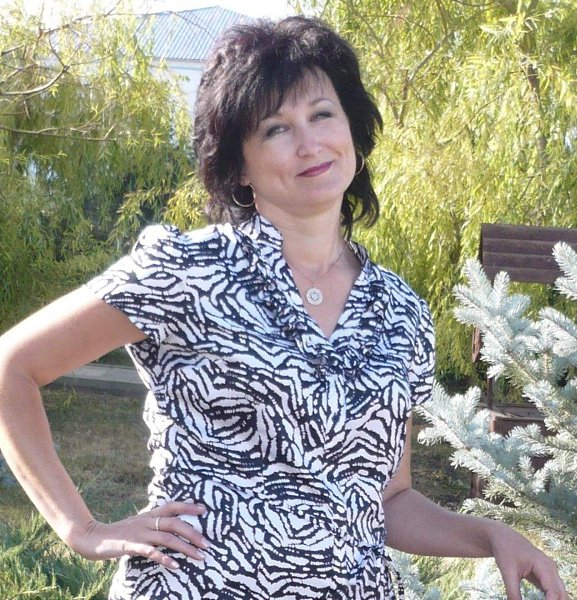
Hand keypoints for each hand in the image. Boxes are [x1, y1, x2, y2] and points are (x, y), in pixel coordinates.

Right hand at [69, 501, 208, 569]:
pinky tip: (176, 566)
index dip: (188, 506)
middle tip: (207, 544)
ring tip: (199, 556)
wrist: (93, 537)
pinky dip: (165, 558)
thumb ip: (153, 524)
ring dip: (185, 548)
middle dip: (193, 533)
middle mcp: (147, 521)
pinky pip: (151, 552)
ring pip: (167, 538)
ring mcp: (139, 533)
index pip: (172, 506)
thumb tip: (170, 527)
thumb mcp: (138, 524)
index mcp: (149, 514)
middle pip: (174, 523)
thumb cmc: (119, 533)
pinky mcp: (131, 546)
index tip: (204, 509)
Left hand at [489, 525, 568, 599]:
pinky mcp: (545, 576)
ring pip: (559, 594)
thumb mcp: (507, 572)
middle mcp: (551, 569)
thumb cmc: (505, 551)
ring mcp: (550, 572)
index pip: (554, 592)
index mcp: (544, 566)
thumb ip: (513, 592)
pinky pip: (553, 592)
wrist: (502, 537)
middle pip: (561, 595)